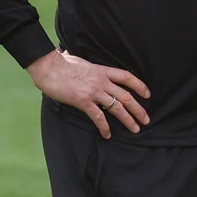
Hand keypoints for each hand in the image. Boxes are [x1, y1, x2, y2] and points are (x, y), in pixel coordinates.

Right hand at [27, 50, 151, 138]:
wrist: (48, 67)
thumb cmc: (60, 63)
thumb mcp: (81, 62)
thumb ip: (88, 67)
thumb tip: (85, 65)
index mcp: (102, 70)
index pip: (126, 77)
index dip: (139, 86)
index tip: (147, 94)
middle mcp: (101, 81)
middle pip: (126, 96)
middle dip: (138, 109)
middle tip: (146, 120)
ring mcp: (93, 91)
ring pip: (117, 107)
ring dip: (128, 120)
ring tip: (135, 129)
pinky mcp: (83, 101)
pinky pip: (98, 117)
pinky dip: (104, 127)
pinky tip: (108, 134)